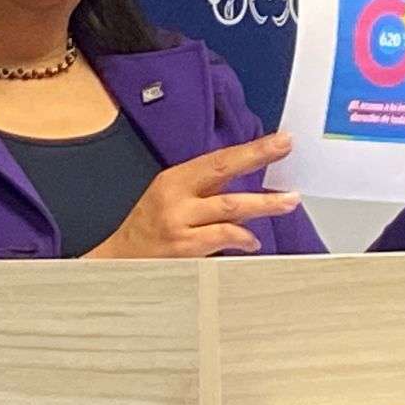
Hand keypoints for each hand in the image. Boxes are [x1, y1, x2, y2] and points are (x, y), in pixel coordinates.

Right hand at [83, 132, 302, 257]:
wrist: (115, 264)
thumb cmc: (147, 233)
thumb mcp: (169, 201)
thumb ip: (202, 193)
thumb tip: (246, 189)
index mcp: (174, 179)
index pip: (218, 159)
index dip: (250, 149)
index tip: (279, 140)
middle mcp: (176, 196)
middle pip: (223, 170)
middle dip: (257, 156)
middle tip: (285, 147)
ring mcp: (179, 222)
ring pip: (229, 206)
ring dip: (263, 204)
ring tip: (288, 201)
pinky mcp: (183, 248)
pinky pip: (221, 237)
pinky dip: (242, 237)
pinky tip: (252, 242)